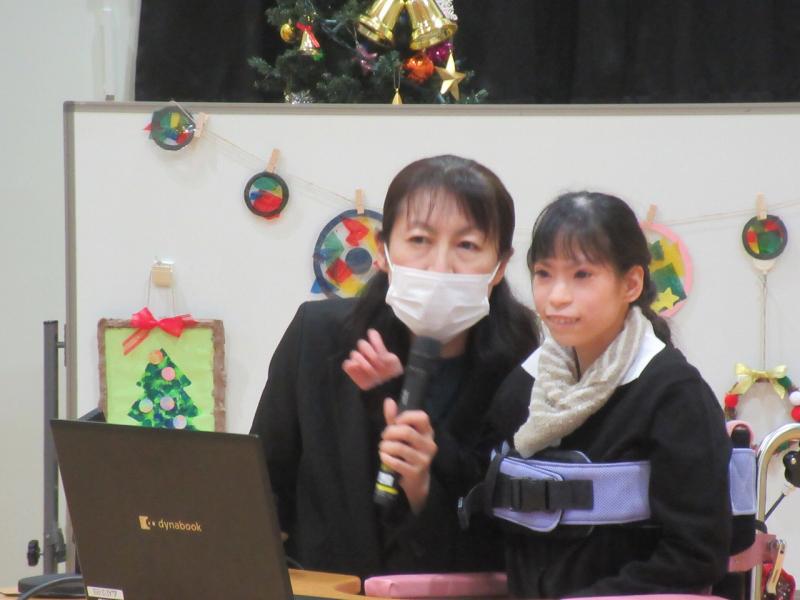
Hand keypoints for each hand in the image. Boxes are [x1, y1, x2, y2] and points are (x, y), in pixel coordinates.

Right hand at [342, 329, 402, 390]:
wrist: (387, 387)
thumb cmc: (391, 373)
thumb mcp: (392, 360)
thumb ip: (381, 349)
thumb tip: (371, 334)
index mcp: (377, 347)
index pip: (372, 335)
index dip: (375, 340)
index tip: (380, 349)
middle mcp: (367, 352)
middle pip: (362, 344)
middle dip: (370, 352)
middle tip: (377, 363)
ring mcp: (359, 361)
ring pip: (354, 354)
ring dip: (362, 361)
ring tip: (371, 370)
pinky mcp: (352, 370)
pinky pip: (347, 364)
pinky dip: (351, 364)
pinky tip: (358, 368)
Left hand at [379, 398, 436, 513]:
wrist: (415, 481)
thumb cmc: (407, 453)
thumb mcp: (401, 435)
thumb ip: (394, 419)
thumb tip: (389, 401)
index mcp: (428, 432)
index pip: (422, 417)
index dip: (405, 417)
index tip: (395, 422)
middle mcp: (429, 445)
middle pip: (407, 432)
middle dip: (390, 433)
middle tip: (384, 437)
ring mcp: (424, 459)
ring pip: (399, 448)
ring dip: (385, 447)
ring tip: (383, 448)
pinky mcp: (416, 472)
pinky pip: (396, 462)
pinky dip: (386, 458)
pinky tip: (384, 457)